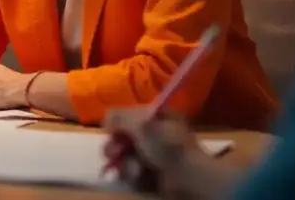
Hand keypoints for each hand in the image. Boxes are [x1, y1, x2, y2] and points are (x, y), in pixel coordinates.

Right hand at [103, 107, 225, 198]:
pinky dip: (133, 177)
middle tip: (115, 154)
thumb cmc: (167, 145)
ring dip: (125, 164)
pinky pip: (131, 174)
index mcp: (156, 116)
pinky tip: (140, 177)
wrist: (188, 178)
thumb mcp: (142, 123)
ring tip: (136, 170)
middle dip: (115, 147)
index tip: (111, 131)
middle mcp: (155, 134)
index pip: (127, 115)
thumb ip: (119, 117)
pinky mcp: (152, 175)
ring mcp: (154, 156)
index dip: (116, 124)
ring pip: (124, 158)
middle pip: (122, 138)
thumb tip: (105, 121)